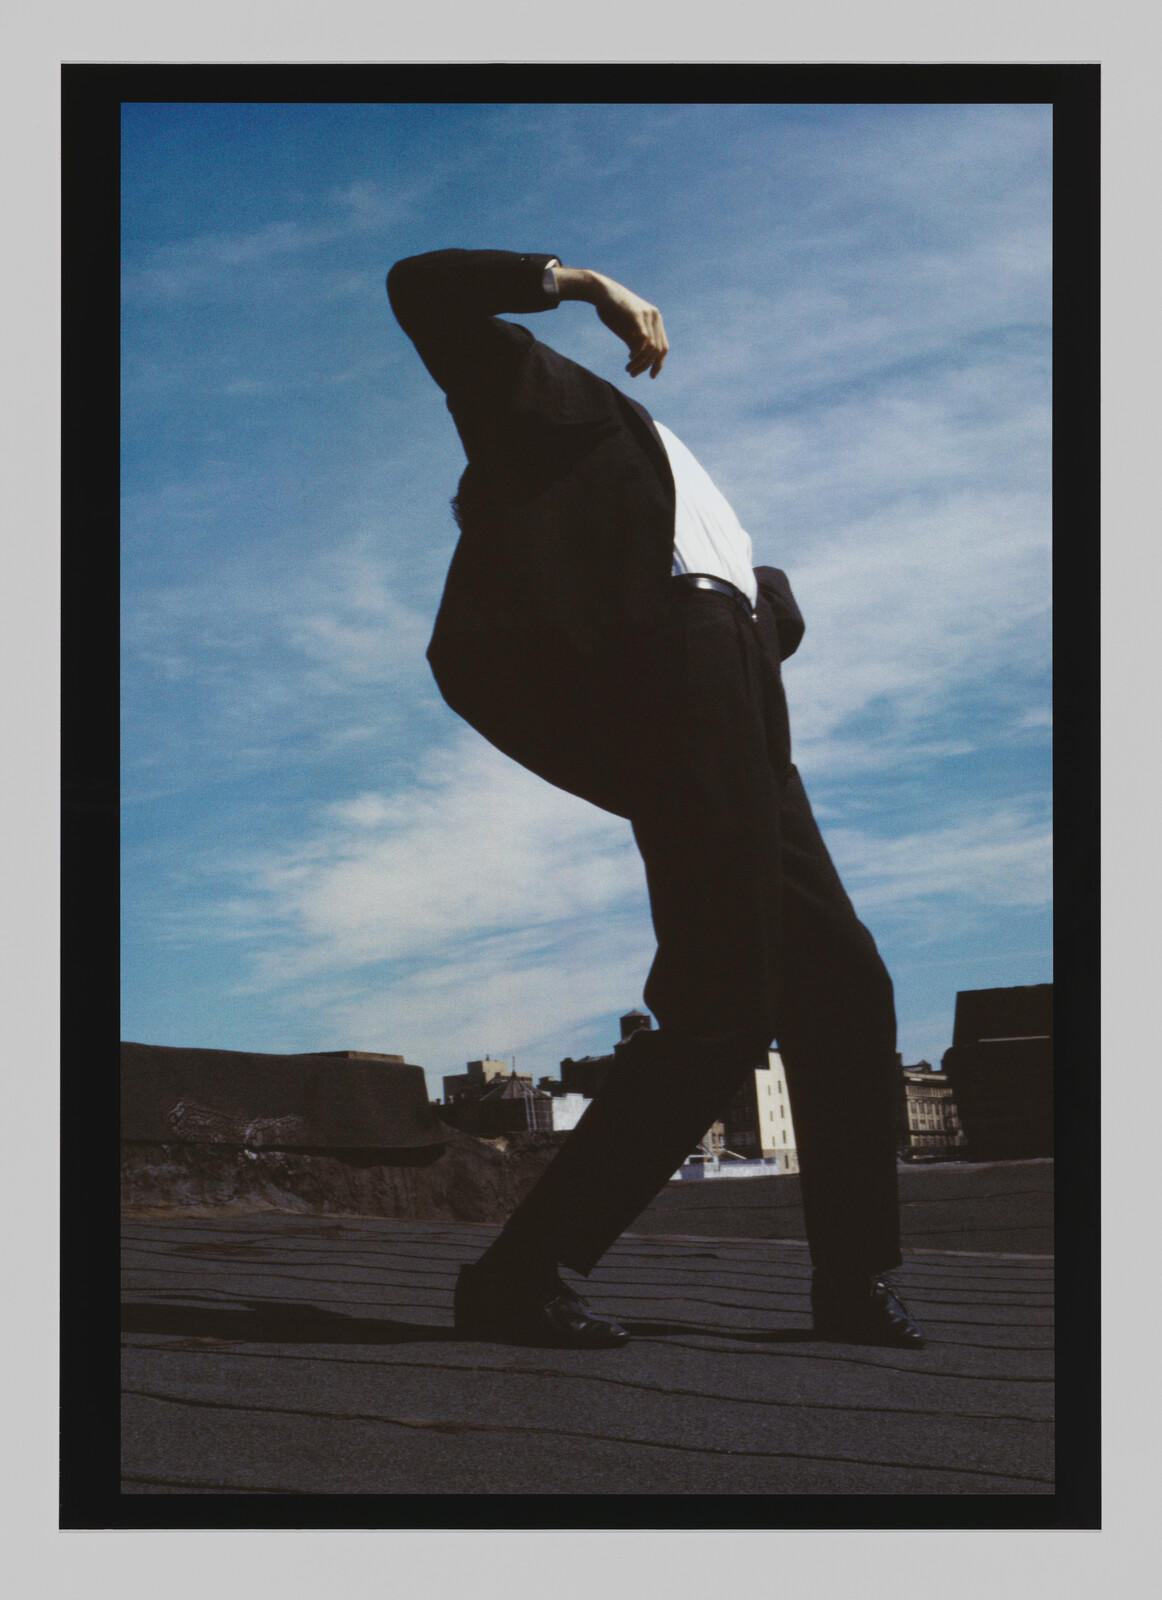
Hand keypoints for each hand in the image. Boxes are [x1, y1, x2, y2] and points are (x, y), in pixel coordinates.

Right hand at [553, 266, 668, 377]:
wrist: (600, 291)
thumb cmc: (612, 310)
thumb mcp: (626, 329)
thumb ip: (635, 342)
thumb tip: (640, 360)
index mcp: (655, 319)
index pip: (663, 347)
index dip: (658, 363)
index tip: (651, 376)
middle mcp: (655, 316)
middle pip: (658, 350)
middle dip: (646, 366)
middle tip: (632, 374)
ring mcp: (647, 315)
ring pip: (651, 348)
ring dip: (640, 362)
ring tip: (629, 370)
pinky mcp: (637, 315)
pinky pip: (644, 340)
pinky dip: (638, 353)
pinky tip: (630, 358)